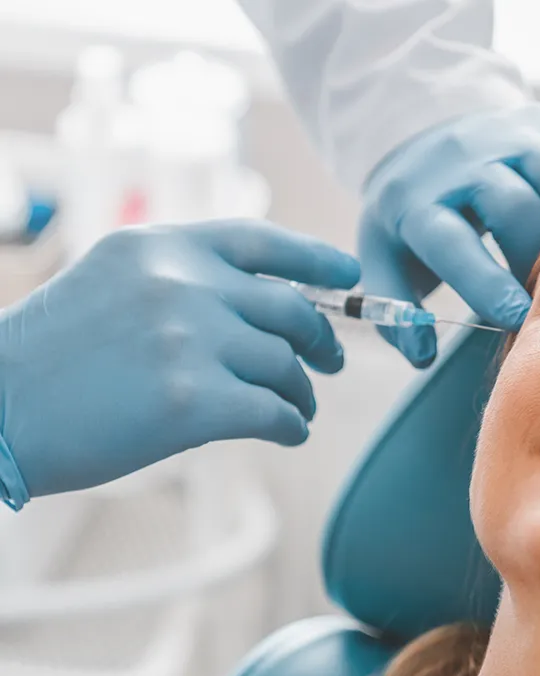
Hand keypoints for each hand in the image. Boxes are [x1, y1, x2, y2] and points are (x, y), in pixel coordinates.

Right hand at [0, 219, 359, 504]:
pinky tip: (291, 432)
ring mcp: (190, 340)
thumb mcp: (113, 285)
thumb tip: (264, 315)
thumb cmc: (53, 358)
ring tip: (300, 409)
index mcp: (161, 246)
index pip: (261, 241)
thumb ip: (183, 284)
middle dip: (321, 339)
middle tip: (331, 362)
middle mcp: (181, 283)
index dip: (316, 259)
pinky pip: (276, 412)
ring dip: (303, 393)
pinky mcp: (194, 401)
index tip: (348, 275)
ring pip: (286, 366)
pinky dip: (293, 425)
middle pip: (290, 310)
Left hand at [358, 102, 539, 366]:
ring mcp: (508, 133)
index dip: (487, 284)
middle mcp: (464, 159)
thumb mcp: (383, 259)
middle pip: (513, 205)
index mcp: (418, 201)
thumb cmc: (412, 216)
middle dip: (535, 256)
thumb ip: (396, 314)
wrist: (424, 134)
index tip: (517, 318)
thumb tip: (422, 354)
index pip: (453, 242)